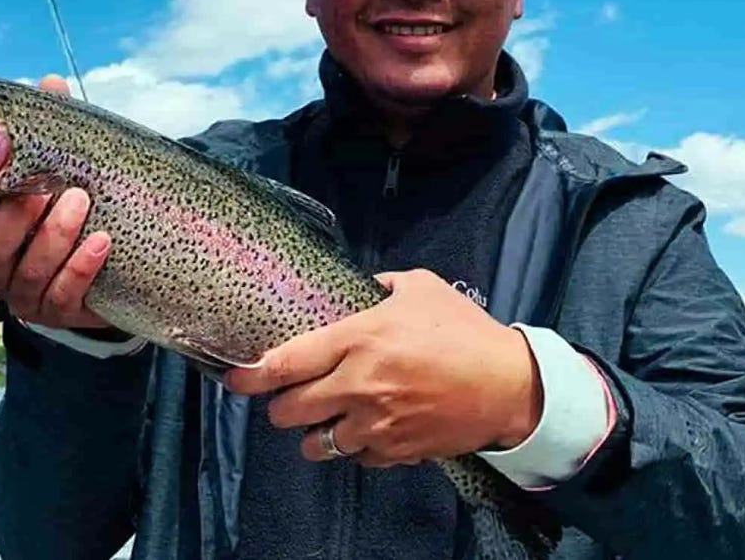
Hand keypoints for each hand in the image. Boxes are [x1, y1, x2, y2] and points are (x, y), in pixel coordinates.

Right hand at [0, 73, 115, 330]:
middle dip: (10, 222)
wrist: (115, 263)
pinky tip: (101, 240)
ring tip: (78, 201)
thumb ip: (48, 134)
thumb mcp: (58, 170)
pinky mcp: (62, 312)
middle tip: (37, 191)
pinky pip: (65, 295)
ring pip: (27, 274)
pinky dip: (81, 266)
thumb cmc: (70, 205)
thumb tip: (52, 84)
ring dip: (52, 236)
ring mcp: (27, 296)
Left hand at [223, 268, 542, 467]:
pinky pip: (355, 458)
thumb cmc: (464, 331)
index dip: (251, 375)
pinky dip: (353, 448)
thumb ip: (380, 286)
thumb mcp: (420, 288)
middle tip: (288, 398)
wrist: (508, 386)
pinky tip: (365, 431)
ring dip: (312, 435)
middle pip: (289, 411)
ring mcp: (374, 424)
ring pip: (315, 445)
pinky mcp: (394, 451)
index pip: (285, 363)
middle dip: (280, 406)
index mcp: (358, 340)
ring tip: (322, 422)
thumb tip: (357, 286)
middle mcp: (358, 385)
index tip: (236, 377)